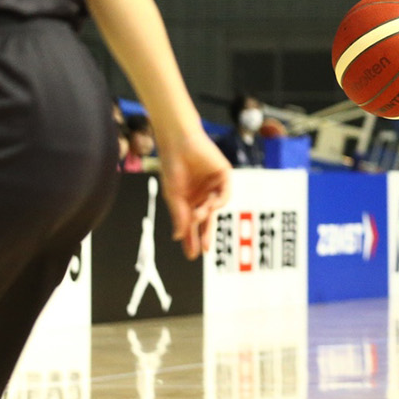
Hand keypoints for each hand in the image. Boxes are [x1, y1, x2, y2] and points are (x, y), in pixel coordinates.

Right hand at [158, 129, 230, 259]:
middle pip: (207, 220)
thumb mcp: (174, 195)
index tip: (191, 256)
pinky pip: (225, 194)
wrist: (178, 142)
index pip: (192, 224)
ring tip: (197, 214)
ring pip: (215, 208)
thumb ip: (179, 215)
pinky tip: (210, 204)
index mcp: (189, 201)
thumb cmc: (172, 166)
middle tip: (203, 249)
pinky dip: (218, 201)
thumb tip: (179, 237)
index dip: (192, 239)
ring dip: (206, 214)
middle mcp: (203, 195)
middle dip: (205, 234)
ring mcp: (214, 187)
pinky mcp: (224, 176)